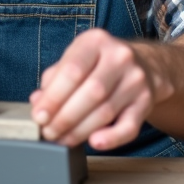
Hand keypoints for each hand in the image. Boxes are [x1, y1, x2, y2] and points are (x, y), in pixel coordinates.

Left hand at [29, 28, 172, 149]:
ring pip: (106, 111)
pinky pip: (130, 126)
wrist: (143, 65)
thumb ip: (54, 79)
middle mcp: (119, 56)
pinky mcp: (146, 102)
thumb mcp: (76, 59)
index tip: (39, 116)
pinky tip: (95, 143)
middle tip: (48, 132)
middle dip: (64, 117)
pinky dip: (112, 138)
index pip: (72, 71)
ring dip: (80, 131)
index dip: (53, 97)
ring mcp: (136, 79)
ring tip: (62, 139)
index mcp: (96, 41)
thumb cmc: (99, 64)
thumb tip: (37, 102)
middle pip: (90, 92)